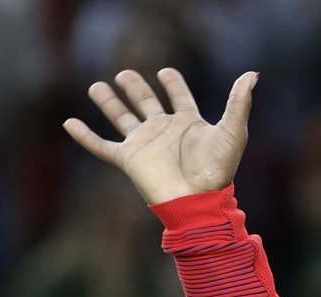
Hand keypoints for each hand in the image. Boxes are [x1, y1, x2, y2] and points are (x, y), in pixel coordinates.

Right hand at [64, 68, 256, 203]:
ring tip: (97, 86)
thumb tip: (252, 74)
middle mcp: (164, 131)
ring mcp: (145, 144)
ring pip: (122, 118)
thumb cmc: (217, 170)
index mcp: (188, 124)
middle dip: (136, 88)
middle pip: (146, 103)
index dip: (173, 85)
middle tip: (125, 74)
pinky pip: (101, 146)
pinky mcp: (129, 159)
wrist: (198, 199)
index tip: (166, 73)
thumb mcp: (232, 131)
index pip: (180, 98)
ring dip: (109, 103)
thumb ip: (239, 102)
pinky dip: (84, 135)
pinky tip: (69, 123)